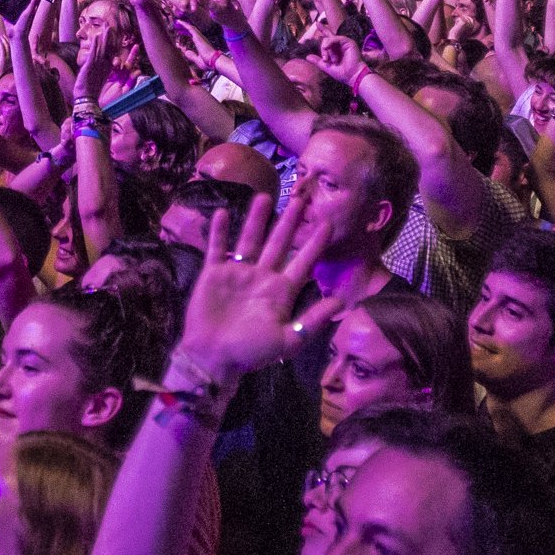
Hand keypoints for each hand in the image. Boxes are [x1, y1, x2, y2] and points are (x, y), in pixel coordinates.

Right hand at [173, 191, 339, 382]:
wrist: (212, 358)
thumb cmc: (250, 353)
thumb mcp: (287, 341)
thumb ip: (312, 321)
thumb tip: (342, 303)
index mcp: (280, 292)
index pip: (303, 261)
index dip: (315, 243)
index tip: (327, 222)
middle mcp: (261, 277)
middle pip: (278, 244)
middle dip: (289, 223)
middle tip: (301, 200)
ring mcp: (237, 273)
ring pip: (249, 239)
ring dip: (256, 219)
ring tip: (264, 196)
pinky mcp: (214, 273)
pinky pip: (217, 248)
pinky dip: (219, 232)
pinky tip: (223, 212)